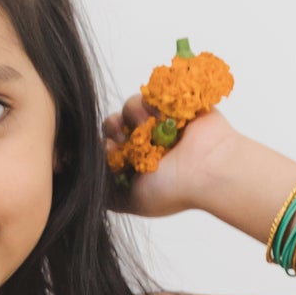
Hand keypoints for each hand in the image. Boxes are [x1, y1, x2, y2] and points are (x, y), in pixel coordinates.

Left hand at [100, 96, 244, 220]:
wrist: (209, 168)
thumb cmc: (174, 189)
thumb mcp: (131, 201)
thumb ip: (107, 193)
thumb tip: (86, 178)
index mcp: (136, 165)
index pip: (106, 148)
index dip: (105, 147)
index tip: (115, 152)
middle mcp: (146, 143)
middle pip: (112, 125)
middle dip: (116, 130)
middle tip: (132, 139)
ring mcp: (159, 122)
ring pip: (127, 108)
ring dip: (136, 116)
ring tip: (154, 127)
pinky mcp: (171, 103)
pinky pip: (147, 93)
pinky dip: (152, 102)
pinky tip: (164, 116)